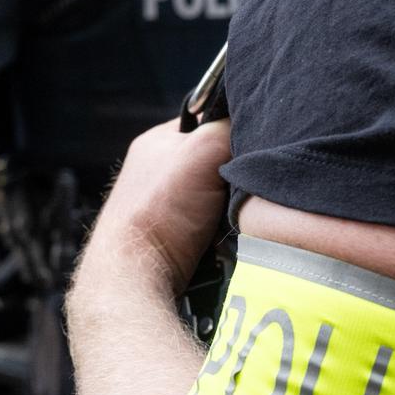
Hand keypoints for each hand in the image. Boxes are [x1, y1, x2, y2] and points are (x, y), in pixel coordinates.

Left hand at [81, 119, 232, 296]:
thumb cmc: (161, 210)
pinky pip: (215, 222)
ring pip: (220, 194)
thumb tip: (253, 126)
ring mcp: (165, 205)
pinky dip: (225, 227)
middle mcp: (158, 170)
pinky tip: (227, 232)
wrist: (140, 274)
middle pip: (218, 159)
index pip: (209, 120)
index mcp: (158, 141)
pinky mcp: (175, 236)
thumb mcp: (203, 149)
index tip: (248, 147)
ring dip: (232, 203)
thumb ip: (228, 126)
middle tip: (245, 182)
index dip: (233, 130)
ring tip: (237, 211)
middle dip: (235, 171)